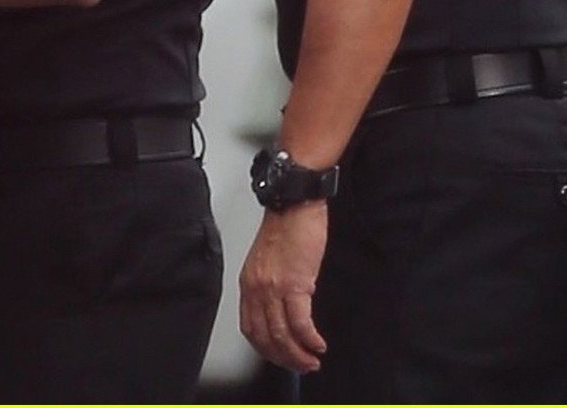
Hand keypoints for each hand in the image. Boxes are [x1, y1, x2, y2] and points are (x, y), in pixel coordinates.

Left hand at [239, 200, 328, 372]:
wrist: (296, 201)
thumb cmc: (286, 224)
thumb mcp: (268, 258)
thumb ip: (269, 282)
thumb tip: (280, 307)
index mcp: (248, 281)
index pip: (250, 327)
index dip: (266, 349)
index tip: (280, 356)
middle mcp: (256, 287)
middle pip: (265, 337)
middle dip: (283, 358)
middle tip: (300, 365)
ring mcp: (274, 287)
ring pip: (282, 335)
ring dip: (298, 355)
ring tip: (312, 360)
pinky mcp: (295, 283)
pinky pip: (300, 324)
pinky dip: (310, 340)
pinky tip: (318, 344)